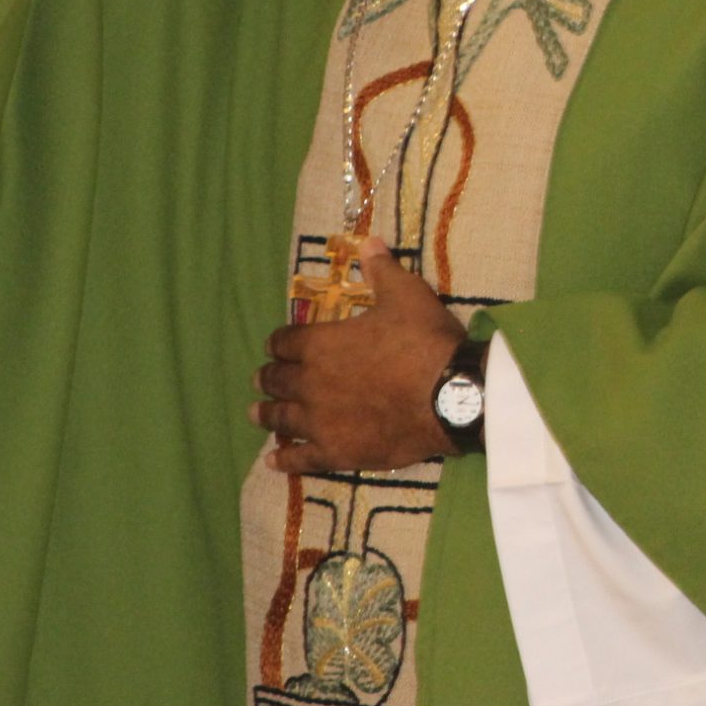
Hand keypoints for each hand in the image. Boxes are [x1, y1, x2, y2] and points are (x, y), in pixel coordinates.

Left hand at [253, 240, 467, 474]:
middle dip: (268, 378)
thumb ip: (382, 270)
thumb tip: (370, 242)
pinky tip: (274, 463)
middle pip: (279, 381)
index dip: (278, 343)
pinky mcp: (337, 452)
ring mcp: (320, 422)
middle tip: (260, 380)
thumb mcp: (406, 295)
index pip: (286, 342)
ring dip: (267, 415)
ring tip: (256, 414)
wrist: (449, 396)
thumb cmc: (424, 341)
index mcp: (321, 344)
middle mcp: (310, 383)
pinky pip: (302, 459)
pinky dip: (285, 460)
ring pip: (283, 419)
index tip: (273, 346)